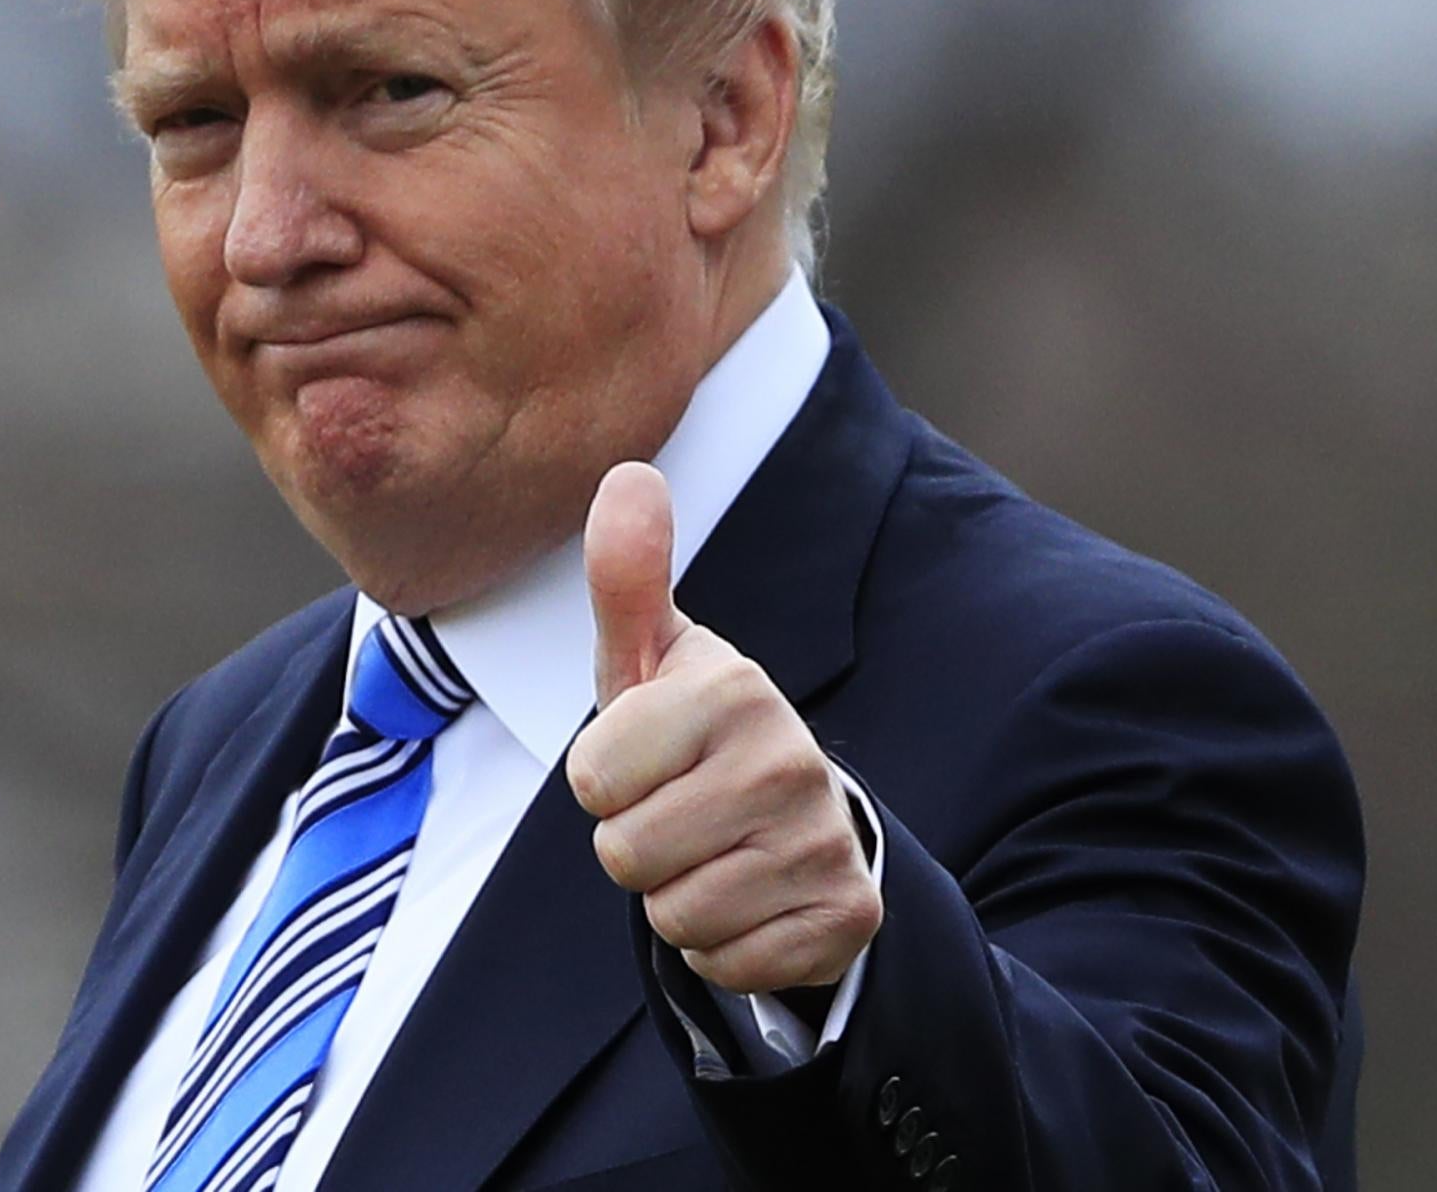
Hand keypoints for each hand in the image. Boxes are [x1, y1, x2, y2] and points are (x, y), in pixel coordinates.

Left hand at [565, 461, 881, 993]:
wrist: (796, 824)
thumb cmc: (691, 735)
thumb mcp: (650, 659)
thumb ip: (627, 575)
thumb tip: (628, 472)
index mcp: (731, 690)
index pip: (591, 779)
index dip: (602, 781)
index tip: (643, 760)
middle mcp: (787, 760)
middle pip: (625, 854)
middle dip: (634, 845)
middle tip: (678, 812)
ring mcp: (822, 841)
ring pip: (673, 914)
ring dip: (676, 896)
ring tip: (712, 851)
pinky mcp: (845, 917)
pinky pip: (722, 963)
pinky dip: (721, 946)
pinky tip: (749, 897)